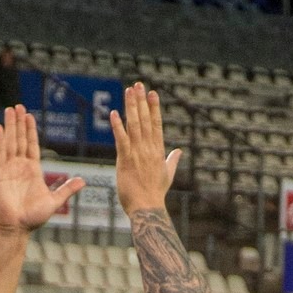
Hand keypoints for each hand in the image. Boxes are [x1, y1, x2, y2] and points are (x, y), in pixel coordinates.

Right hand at [0, 105, 84, 233]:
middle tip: (18, 106)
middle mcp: (20, 167)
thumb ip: (67, 190)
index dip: (31, 130)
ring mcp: (9, 169)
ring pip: (10, 142)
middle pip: (20, 139)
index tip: (29, 116)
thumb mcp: (54, 201)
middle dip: (19, 123)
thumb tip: (82, 181)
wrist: (16, 228)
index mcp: (33, 170)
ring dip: (10, 126)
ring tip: (10, 109)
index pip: (32, 145)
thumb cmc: (33, 218)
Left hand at [110, 84, 180, 216]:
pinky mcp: (126, 160)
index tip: (152, 93)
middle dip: (141, 101)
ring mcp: (137, 153)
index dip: (154, 107)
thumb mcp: (167, 174)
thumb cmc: (156, 194)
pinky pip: (121, 139)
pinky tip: (113, 113)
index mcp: (158, 151)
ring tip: (129, 91)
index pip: (156, 124)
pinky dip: (117, 126)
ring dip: (131, 107)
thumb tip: (179, 151)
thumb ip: (172, 160)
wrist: (147, 208)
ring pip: (134, 125)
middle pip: (145, 120)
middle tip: (138, 84)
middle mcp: (148, 149)